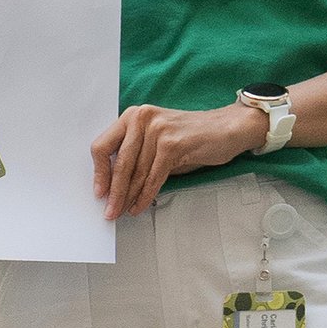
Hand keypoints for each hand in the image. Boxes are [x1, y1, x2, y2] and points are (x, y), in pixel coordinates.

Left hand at [94, 102, 264, 218]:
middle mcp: (142, 118)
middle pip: (119, 163)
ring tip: (122, 212)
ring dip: (128, 197)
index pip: (103, 146)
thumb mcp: (155, 141)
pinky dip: (145, 195)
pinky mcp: (172, 144)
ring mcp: (158, 130)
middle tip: (109, 210)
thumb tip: (114, 186)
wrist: (228, 128)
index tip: (99, 192)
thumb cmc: (191, 137)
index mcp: (133, 116)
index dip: (99, 173)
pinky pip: (153, 177)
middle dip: (113, 192)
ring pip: (136, 173)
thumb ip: (135, 155)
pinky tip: (140, 206)